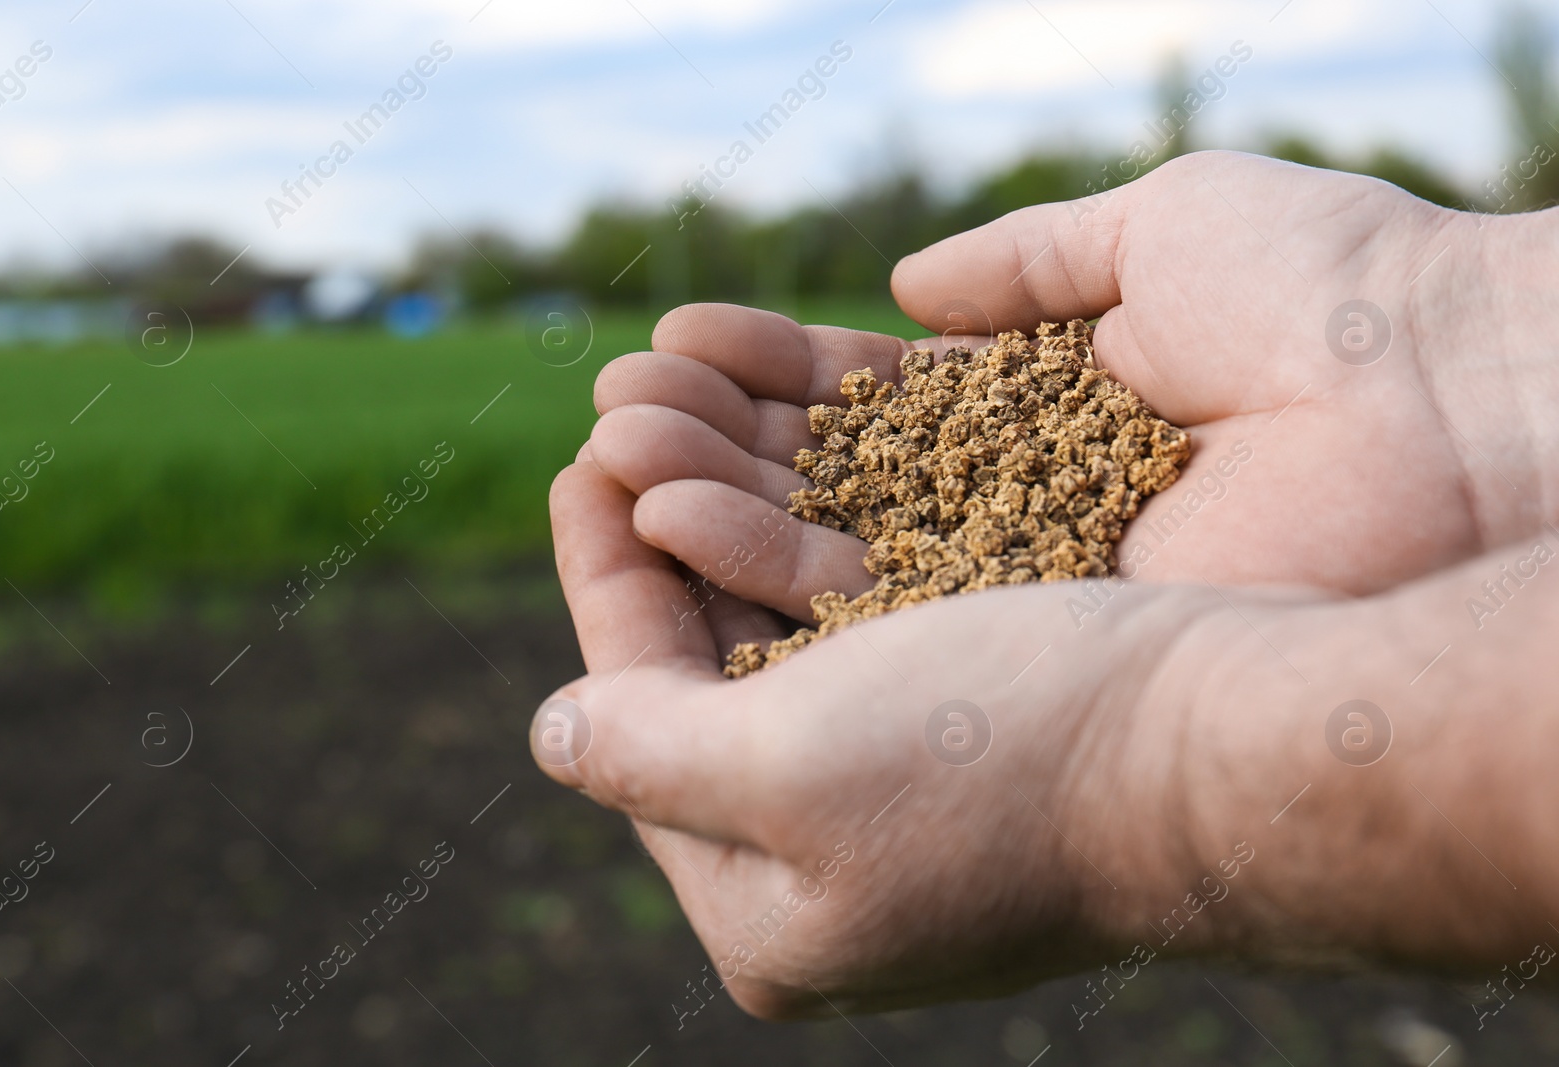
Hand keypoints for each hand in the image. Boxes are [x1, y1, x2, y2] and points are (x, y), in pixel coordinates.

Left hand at [540, 456, 1240, 1016]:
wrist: (1237, 747)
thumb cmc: (1007, 760)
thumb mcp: (786, 770)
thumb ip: (647, 754)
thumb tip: (554, 737)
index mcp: (765, 909)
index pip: (636, 722)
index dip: (602, 583)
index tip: (579, 465)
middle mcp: (830, 863)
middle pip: (709, 669)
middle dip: (667, 531)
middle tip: (631, 411)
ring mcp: (910, 798)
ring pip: (786, 627)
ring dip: (739, 509)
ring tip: (704, 405)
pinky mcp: (980, 734)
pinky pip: (872, 615)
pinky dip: (834, 527)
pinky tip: (809, 446)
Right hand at [581, 151, 1558, 628]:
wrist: (1444, 408)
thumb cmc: (1326, 294)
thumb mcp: (1155, 231)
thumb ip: (1021, 261)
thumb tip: (903, 283)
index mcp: (1045, 415)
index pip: (872, 404)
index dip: (770, 375)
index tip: (676, 345)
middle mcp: (1020, 515)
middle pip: (830, 485)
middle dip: (714, 442)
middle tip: (613, 406)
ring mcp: (1018, 593)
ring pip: (826, 558)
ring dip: (709, 504)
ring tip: (612, 454)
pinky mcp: (1022, 652)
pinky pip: (866, 617)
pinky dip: (763, 572)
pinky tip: (667, 519)